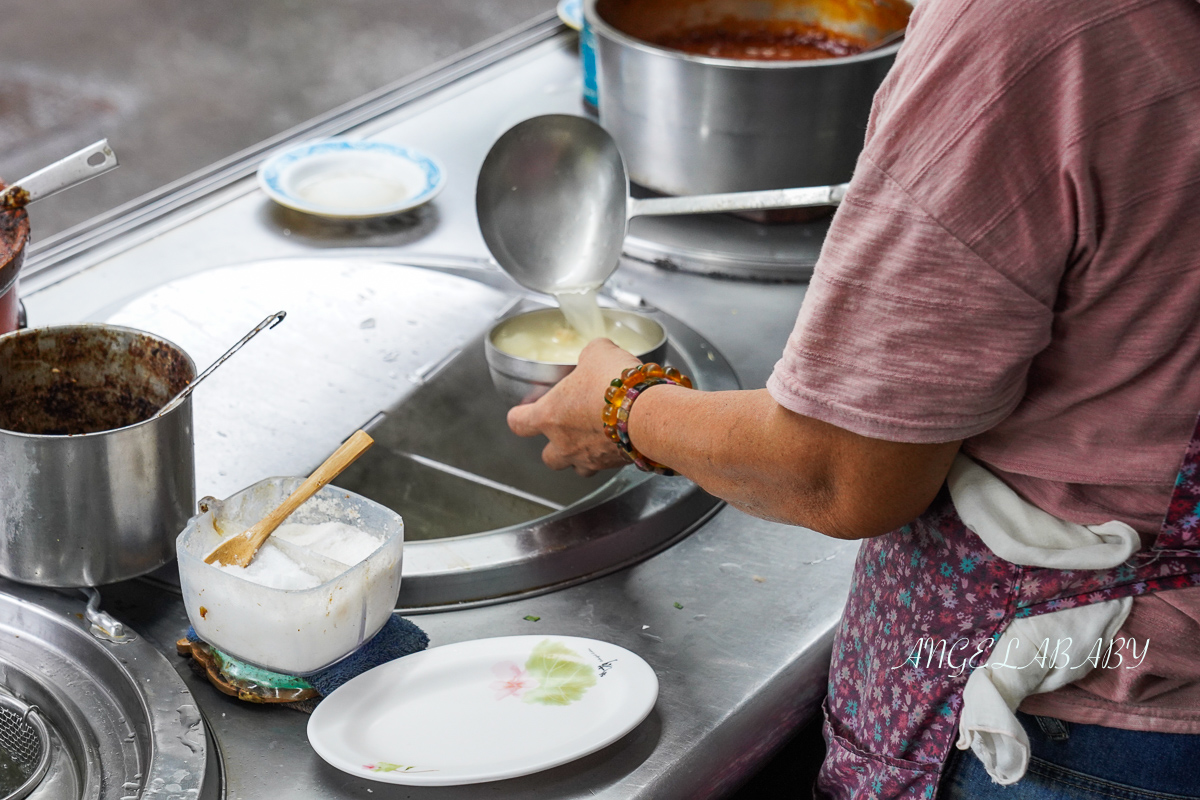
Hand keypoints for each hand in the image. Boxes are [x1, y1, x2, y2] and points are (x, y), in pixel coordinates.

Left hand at [507, 339, 641, 475]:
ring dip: (584, 456)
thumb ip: (591, 355)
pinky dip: (614, 453)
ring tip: (597, 439)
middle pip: (549, 458)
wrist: (648, 412)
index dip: (519, 417)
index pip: (519, 423)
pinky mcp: (617, 465)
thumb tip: (596, 353)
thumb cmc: (613, 384)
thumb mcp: (598, 353)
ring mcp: (592, 458)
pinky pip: (610, 464)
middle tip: (567, 430)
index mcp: (549, 416)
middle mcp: (566, 443)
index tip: (522, 413)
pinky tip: (625, 436)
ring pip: (581, 468)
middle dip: (555, 447)